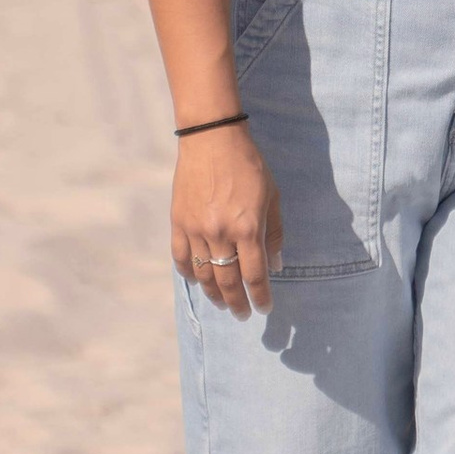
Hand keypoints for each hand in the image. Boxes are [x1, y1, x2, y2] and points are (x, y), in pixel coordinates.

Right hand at [173, 124, 282, 317]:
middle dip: (237, 303)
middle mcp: (221, 234)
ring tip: (222, 303)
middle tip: (242, 314)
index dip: (260, 297)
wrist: (212, 138)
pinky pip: (182, 258)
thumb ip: (274, 233)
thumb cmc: (249, 165)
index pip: (255, 275)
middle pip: (228, 281)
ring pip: (204, 275)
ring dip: (214, 294)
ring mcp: (196, 230)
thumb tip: (275, 266)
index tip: (264, 309)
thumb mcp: (272, 196)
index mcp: (248, 228)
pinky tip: (198, 280)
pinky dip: (189, 274)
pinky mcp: (178, 222)